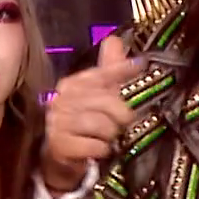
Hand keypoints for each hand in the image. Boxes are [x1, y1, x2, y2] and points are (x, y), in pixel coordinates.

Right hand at [42, 34, 143, 192]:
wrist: (61, 160)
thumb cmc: (84, 125)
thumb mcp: (97, 96)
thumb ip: (108, 70)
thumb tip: (116, 39)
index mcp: (72, 84)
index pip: (101, 73)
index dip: (122, 70)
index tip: (140, 66)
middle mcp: (62, 99)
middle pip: (107, 101)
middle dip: (121, 115)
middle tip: (122, 124)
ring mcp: (58, 122)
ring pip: (101, 124)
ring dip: (111, 134)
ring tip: (109, 138)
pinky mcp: (59, 145)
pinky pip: (94, 145)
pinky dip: (103, 149)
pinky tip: (101, 149)